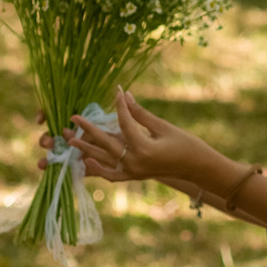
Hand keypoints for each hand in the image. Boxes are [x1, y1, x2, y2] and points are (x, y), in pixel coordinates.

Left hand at [60, 91, 217, 186]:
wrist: (197, 168)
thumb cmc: (185, 144)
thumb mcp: (162, 126)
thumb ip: (139, 113)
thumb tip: (123, 95)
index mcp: (143, 148)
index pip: (124, 123)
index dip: (119, 105)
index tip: (115, 91)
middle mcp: (134, 162)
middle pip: (106, 143)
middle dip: (89, 129)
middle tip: (74, 116)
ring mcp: (133, 172)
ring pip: (104, 160)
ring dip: (86, 150)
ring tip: (70, 139)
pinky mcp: (134, 176)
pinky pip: (112, 175)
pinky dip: (99, 170)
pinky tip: (87, 161)